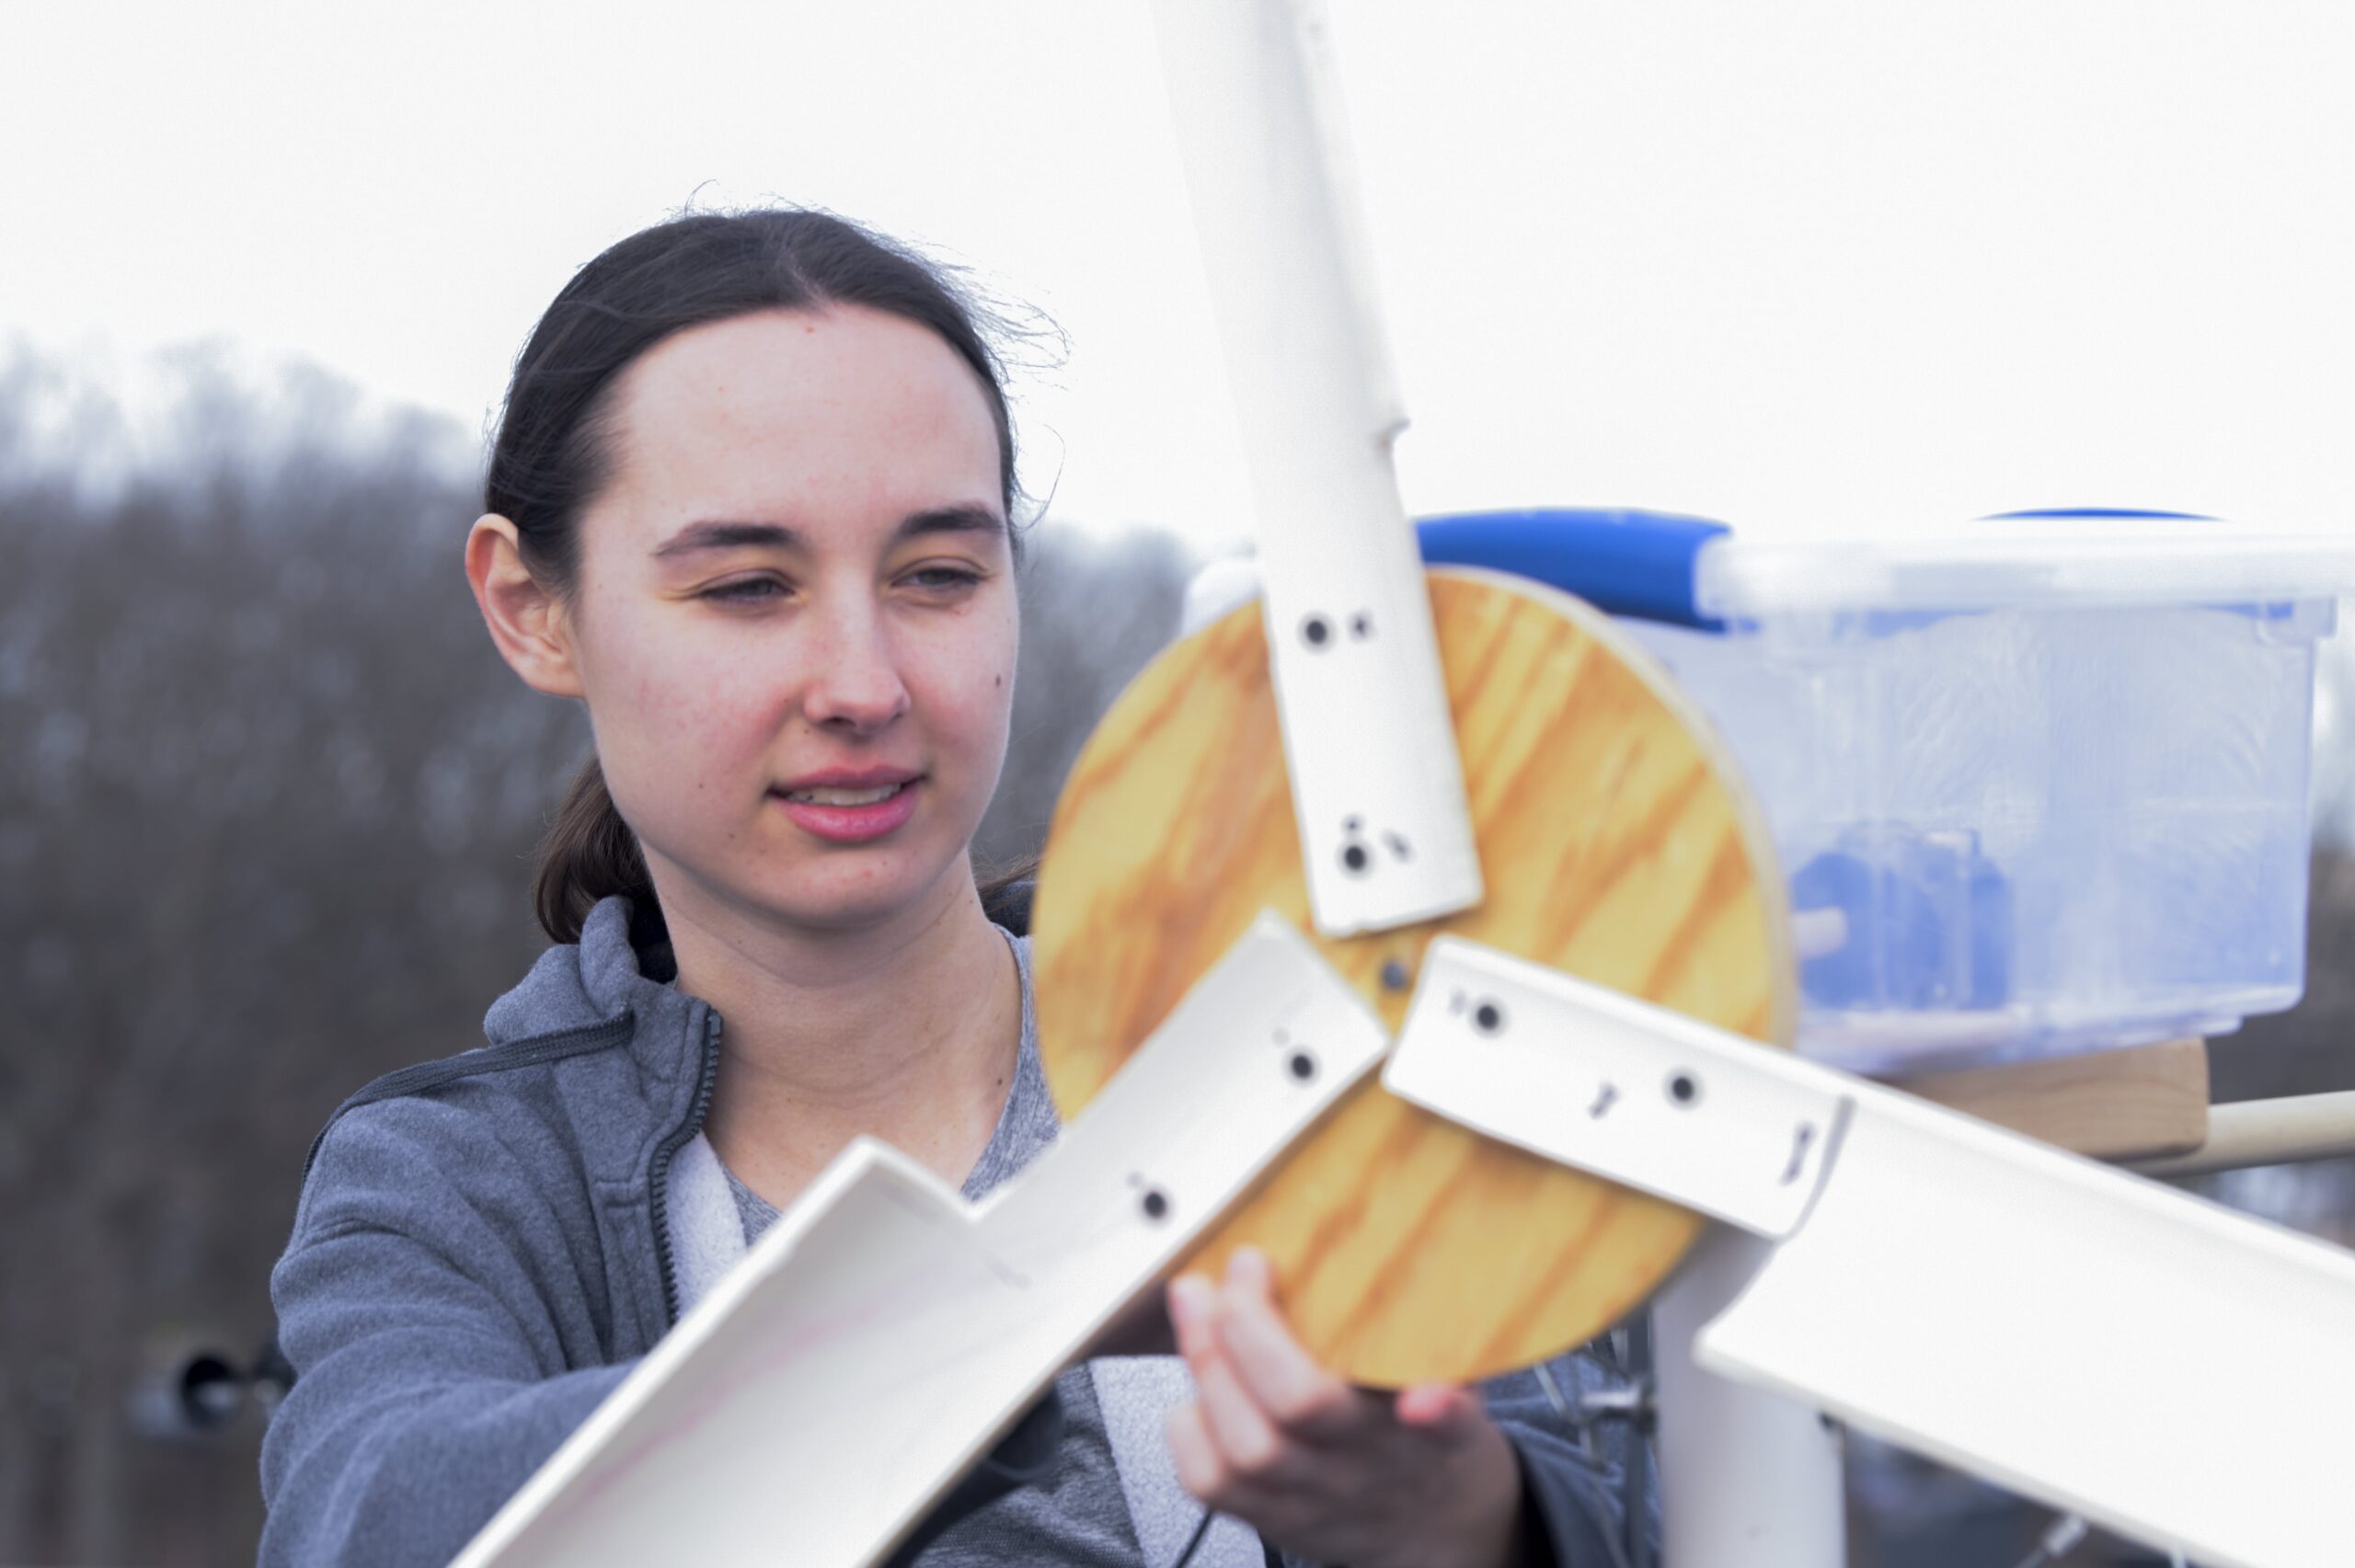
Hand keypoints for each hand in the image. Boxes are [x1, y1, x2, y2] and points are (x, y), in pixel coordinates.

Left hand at [1163, 1248, 1530, 1567]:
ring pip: (1247, 1447)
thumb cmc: (1427, 1436)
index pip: (1448, 1428)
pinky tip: (1195, 1384)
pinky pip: (1211, 1484)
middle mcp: (1369, 1466)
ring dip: (1207, 1361)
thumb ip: (1426, 1327)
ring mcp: (1316, 1497)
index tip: (1424, 1397)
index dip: (1439, 1413)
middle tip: (1243, 1272)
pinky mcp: (1272, 1519)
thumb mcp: (1455, 1379)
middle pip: (1305, 1407)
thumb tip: (1388, 1240)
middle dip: (1250, 1326)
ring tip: (1198, 1305)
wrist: (1432, 1528)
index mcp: (1431, 1431)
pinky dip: (1188, 1425)